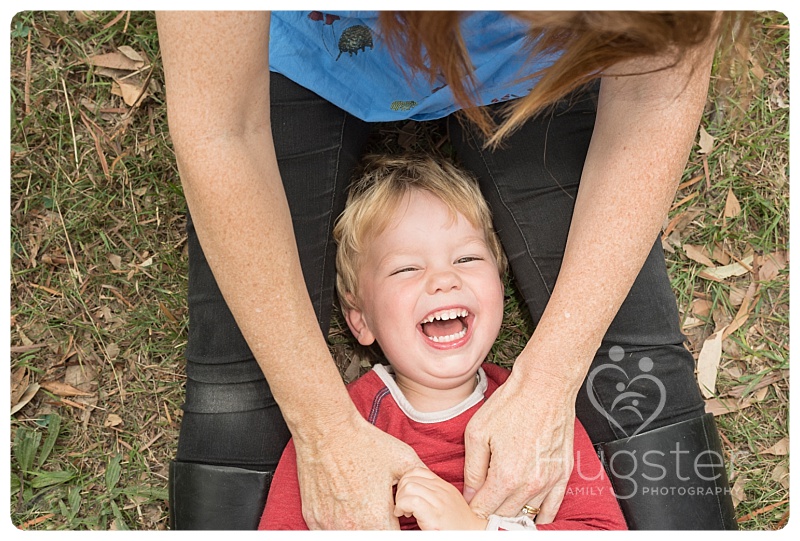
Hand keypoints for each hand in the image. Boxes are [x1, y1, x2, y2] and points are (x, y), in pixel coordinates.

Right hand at [294, 415, 424, 528]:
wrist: (327, 431)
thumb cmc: (364, 444)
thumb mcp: (403, 460)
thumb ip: (421, 481)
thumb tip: (432, 494)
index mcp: (376, 519)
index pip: (395, 539)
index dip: (400, 529)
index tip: (398, 518)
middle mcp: (352, 527)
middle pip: (372, 536)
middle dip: (379, 526)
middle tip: (379, 509)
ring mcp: (329, 525)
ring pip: (350, 534)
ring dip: (359, 525)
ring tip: (361, 504)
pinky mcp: (313, 519)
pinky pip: (330, 530)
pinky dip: (338, 522)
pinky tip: (343, 503)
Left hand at [394, 467, 487, 529]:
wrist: (474, 535)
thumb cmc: (458, 524)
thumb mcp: (447, 501)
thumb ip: (433, 492)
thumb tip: (410, 489)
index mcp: (443, 485)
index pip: (417, 471)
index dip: (405, 481)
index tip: (404, 495)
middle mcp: (441, 490)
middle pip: (410, 478)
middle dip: (400, 491)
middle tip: (402, 505)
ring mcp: (439, 501)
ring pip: (409, 487)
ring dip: (400, 499)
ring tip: (404, 511)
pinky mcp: (434, 514)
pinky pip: (411, 501)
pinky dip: (402, 506)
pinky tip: (405, 515)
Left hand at [463, 365, 576, 523]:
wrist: (545, 386)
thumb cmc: (512, 404)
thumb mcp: (477, 433)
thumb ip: (471, 469)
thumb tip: (469, 493)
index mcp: (506, 475)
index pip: (484, 508)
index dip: (473, 507)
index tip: (468, 503)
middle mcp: (530, 484)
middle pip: (505, 514)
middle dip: (491, 510)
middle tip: (482, 500)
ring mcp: (550, 481)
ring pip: (527, 513)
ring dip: (512, 512)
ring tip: (501, 503)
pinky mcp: (563, 474)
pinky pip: (552, 508)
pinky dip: (538, 514)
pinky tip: (528, 513)